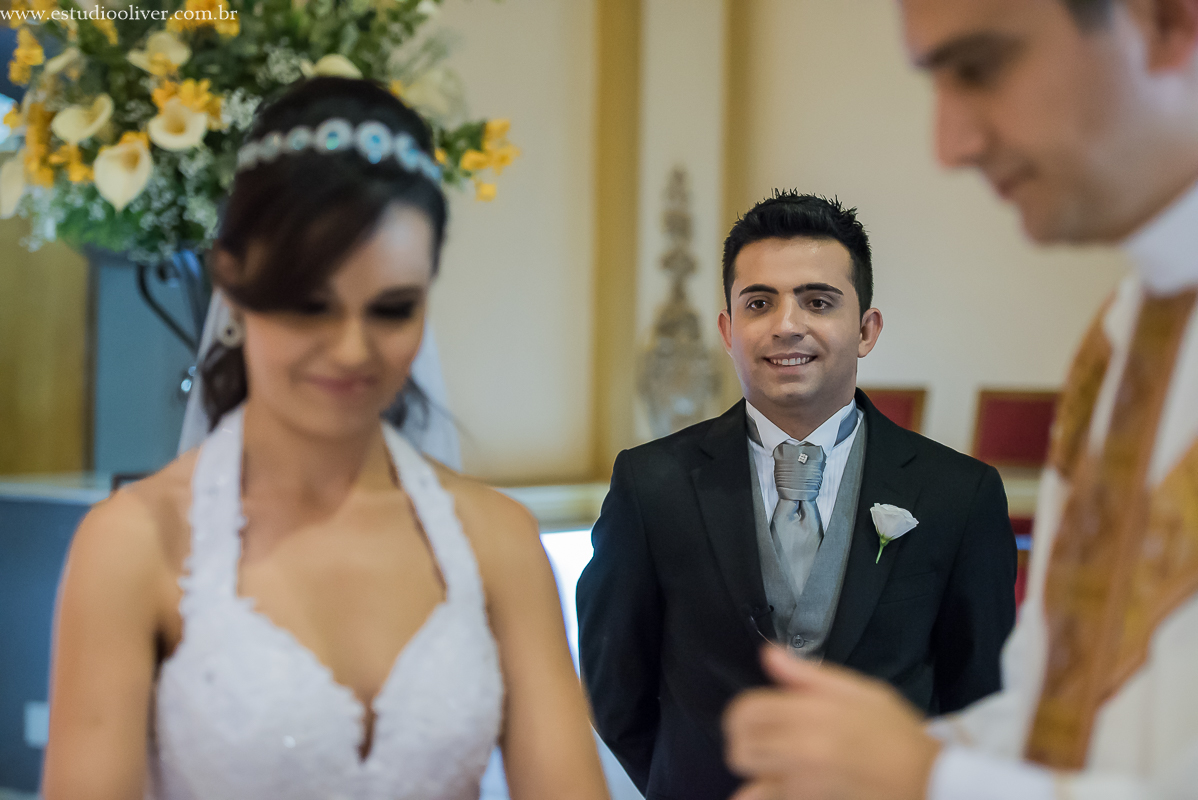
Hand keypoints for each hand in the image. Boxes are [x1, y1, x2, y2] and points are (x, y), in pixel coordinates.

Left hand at [723, 646, 942, 799]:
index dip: (741, 714)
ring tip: (773, 765)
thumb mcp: (859, 690)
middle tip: (762, 742)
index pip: (746, 711)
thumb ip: (807, 674)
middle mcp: (800, 748)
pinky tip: (779, 785)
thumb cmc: (894, 731)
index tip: (753, 718)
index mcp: (810, 712)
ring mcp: (802, 782)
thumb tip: (768, 654)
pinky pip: (768, 797)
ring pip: (750, 777)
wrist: (926, 778)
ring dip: (755, 771)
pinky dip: (766, 792)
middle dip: (743, 743)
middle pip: (738, 748)